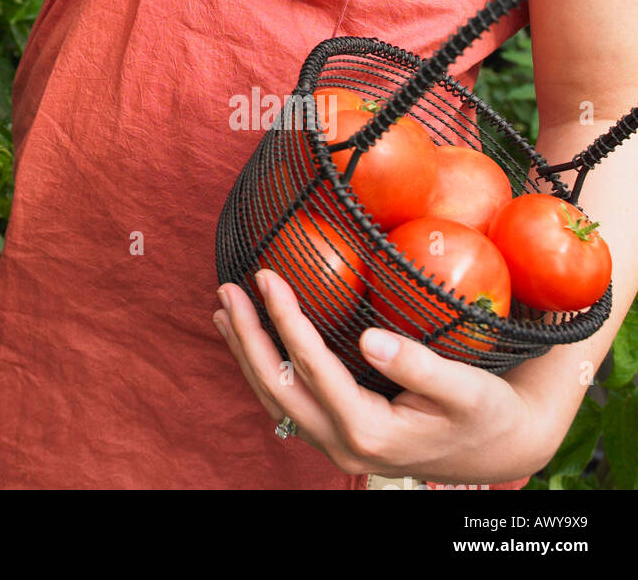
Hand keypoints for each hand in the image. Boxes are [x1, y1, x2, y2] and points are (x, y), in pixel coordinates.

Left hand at [214, 270, 556, 482]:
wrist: (501, 449)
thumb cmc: (487, 413)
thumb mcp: (465, 389)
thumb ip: (418, 366)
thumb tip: (369, 338)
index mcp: (370, 431)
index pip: (312, 366)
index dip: (285, 318)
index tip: (266, 275)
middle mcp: (344, 445)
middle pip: (278, 385)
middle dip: (247, 335)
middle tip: (227, 288)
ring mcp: (336, 445)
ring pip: (275, 397)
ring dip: (245, 351)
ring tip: (224, 308)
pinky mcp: (337, 436)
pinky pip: (288, 400)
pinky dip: (262, 366)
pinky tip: (251, 339)